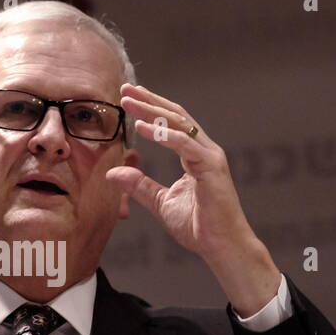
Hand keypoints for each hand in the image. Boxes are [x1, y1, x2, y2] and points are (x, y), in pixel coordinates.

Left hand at [106, 83, 280, 315]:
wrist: (221, 246)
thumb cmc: (199, 226)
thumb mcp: (161, 202)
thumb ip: (140, 185)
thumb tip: (113, 173)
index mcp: (195, 156)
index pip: (171, 124)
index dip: (150, 108)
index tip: (127, 97)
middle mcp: (204, 150)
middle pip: (175, 116)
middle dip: (149, 100)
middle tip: (125, 88)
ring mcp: (210, 157)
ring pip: (180, 124)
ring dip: (152, 111)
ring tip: (129, 102)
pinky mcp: (212, 167)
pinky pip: (184, 145)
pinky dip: (163, 134)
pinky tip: (142, 127)